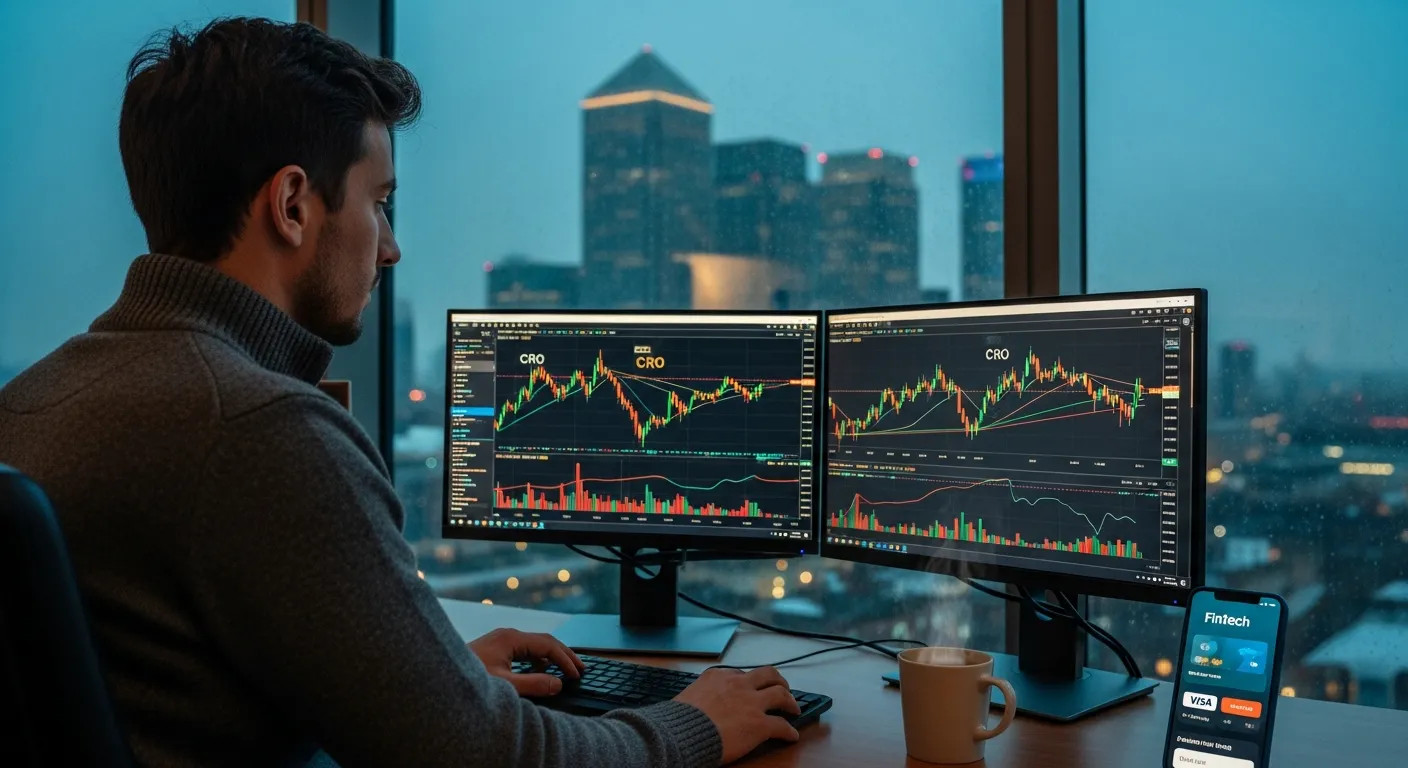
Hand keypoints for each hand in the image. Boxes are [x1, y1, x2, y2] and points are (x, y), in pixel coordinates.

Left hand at [469, 628, 584, 697]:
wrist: (439, 679)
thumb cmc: (468, 680)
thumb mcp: (505, 686)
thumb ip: (534, 685)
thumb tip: (558, 683)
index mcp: (511, 639)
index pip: (547, 644)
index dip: (565, 659)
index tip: (577, 674)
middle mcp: (506, 635)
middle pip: (543, 641)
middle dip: (563, 655)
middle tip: (581, 668)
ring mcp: (499, 640)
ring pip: (533, 645)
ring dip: (550, 657)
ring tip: (565, 670)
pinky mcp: (493, 649)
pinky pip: (522, 651)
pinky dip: (536, 660)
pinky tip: (539, 672)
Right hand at [674, 666, 799, 762]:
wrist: (680, 733)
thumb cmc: (678, 719)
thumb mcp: (688, 696)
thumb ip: (702, 695)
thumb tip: (701, 704)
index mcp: (719, 676)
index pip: (742, 674)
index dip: (752, 682)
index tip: (754, 687)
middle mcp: (738, 684)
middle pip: (768, 674)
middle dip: (779, 681)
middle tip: (783, 688)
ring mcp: (751, 703)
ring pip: (781, 694)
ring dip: (790, 701)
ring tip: (794, 708)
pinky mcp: (759, 724)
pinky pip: (781, 726)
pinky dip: (789, 731)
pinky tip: (792, 736)